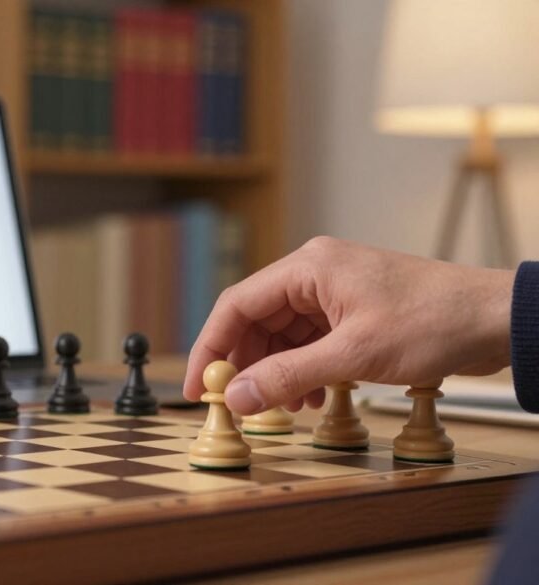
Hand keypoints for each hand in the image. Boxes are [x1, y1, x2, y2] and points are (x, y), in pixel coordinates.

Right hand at [182, 237, 513, 414]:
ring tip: (283, 406)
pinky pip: (308, 341)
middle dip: (244, 365)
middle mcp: (314, 274)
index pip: (236, 305)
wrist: (495, 319)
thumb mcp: (353, 356)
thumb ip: (288, 376)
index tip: (197, 386)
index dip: (210, 347)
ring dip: (275, 372)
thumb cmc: (433, 322)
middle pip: (255, 321)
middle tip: (238, 404)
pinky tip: (309, 396)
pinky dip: (301, 369)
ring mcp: (333, 292)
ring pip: (281, 335)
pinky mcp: (351, 312)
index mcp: (307, 268)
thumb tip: (236, 397)